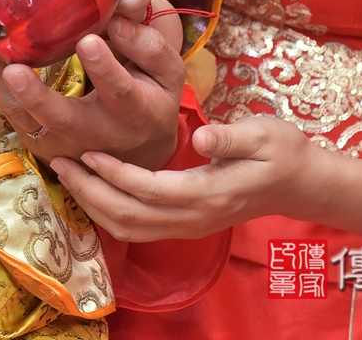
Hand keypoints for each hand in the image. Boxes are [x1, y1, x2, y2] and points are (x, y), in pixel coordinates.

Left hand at [0, 15, 186, 168]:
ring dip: (7, 91)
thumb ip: (149, 47)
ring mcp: (66, 145)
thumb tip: (115, 22)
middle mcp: (98, 134)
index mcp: (135, 113)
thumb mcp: (167, 75)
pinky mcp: (42, 146)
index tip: (88, 40)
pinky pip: (16, 120)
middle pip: (64, 119)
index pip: (120, 91)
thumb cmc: (152, 101)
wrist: (139, 152)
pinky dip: (0, 91)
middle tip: (14, 69)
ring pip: (30, 124)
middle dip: (37, 97)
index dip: (104, 68)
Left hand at [48, 115, 321, 241]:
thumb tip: (203, 136)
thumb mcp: (265, 134)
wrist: (300, 184)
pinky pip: (138, 228)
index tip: (87, 151)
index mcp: (209, 192)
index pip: (149, 189)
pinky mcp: (184, 226)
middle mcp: (193, 218)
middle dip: (89, 191)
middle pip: (129, 215)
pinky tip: (93, 189)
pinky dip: (108, 212)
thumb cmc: (282, 151)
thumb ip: (233, 138)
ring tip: (68, 174)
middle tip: (60, 161)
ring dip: (93, 204)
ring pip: (128, 228)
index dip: (114, 173)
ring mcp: (188, 227)